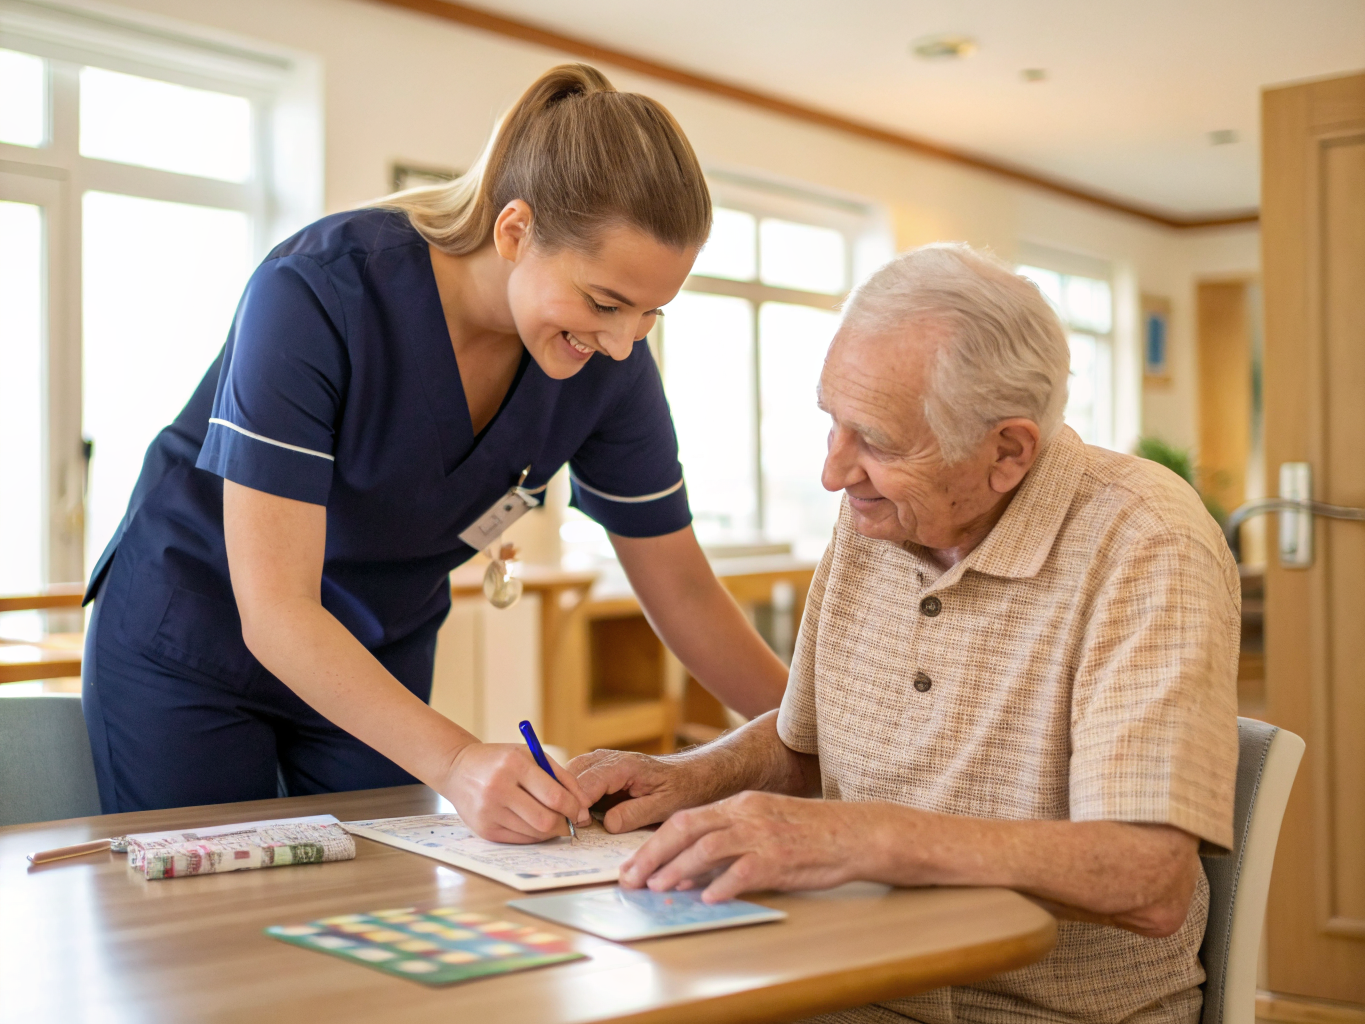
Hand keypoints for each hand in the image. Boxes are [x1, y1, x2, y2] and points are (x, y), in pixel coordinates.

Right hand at [443, 742, 590, 843]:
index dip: (574, 808)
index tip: (580, 811)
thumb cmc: (502, 760)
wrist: (459, 768)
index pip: (554, 796)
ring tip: (552, 820)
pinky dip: (534, 835)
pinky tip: (534, 824)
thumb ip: (561, 776)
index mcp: (515, 765)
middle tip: (570, 821)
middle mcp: (499, 788)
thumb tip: (584, 805)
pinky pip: (520, 840)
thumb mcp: (531, 755)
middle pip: (545, 820)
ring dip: (550, 831)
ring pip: (534, 833)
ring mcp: (489, 811)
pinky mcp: (484, 829)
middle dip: (565, 824)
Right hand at [568, 748, 721, 832]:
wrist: (693, 775)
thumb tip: (606, 824)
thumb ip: (635, 814)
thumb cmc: (682, 789)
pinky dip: (570, 793)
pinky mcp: (600, 770)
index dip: (578, 804)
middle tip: (566, 824)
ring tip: (566, 818)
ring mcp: (602, 762)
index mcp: (624, 766)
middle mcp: (609, 759)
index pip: (588, 781)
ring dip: (564, 794)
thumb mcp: (665, 806)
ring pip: (570, 773)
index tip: (578, 824)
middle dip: (565, 798)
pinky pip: (577, 778)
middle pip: (572, 774)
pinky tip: (573, 812)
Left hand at [619, 791, 874, 901]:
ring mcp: (763, 835)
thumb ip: (727, 842)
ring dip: (678, 870)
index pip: (685, 819)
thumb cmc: (808, 832)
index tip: (634, 864)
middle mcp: (746, 814)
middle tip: (632, 878)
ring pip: (707, 848)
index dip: (654, 842)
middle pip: (686, 828)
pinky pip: (743, 872)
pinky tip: (707, 899)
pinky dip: (721, 886)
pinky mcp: (780, 857)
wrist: (853, 833)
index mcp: (739, 804)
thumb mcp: (763, 825)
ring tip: (659, 889)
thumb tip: (688, 874)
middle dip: (654, 854)